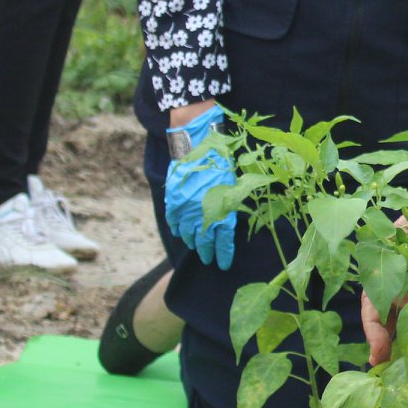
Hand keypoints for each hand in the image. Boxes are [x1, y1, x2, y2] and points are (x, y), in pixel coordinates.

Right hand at [164, 105, 236, 269]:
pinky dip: (177, 229)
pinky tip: (180, 233)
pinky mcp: (173, 201)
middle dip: (207, 253)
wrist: (198, 143)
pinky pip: (174, 221)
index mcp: (222, 210)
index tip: (222, 265)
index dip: (223, 255)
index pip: (223, 241)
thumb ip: (231, 203)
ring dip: (192, 242)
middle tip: (208, 260)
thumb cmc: (221, 161)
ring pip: (187, 234)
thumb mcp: (233, 183)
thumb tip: (231, 220)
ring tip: (196, 247)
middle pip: (204, 241)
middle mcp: (203, 213)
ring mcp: (186, 208)